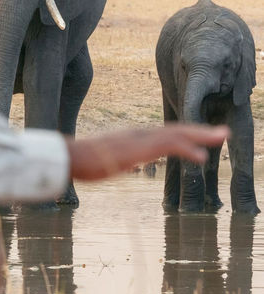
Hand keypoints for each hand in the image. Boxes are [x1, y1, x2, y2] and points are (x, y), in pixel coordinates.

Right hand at [66, 123, 229, 181]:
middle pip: (177, 130)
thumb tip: (121, 164)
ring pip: (178, 134)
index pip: (166, 133)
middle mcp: (140, 134)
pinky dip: (188, 149)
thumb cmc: (83, 162)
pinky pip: (169, 146)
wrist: (69, 157)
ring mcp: (140, 140)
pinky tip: (203, 156)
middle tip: (224, 133)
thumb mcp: (107, 161)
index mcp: (134, 138)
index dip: (187, 134)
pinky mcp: (139, 149)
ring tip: (223, 137)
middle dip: (201, 131)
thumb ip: (118, 160)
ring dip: (202, 135)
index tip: (203, 138)